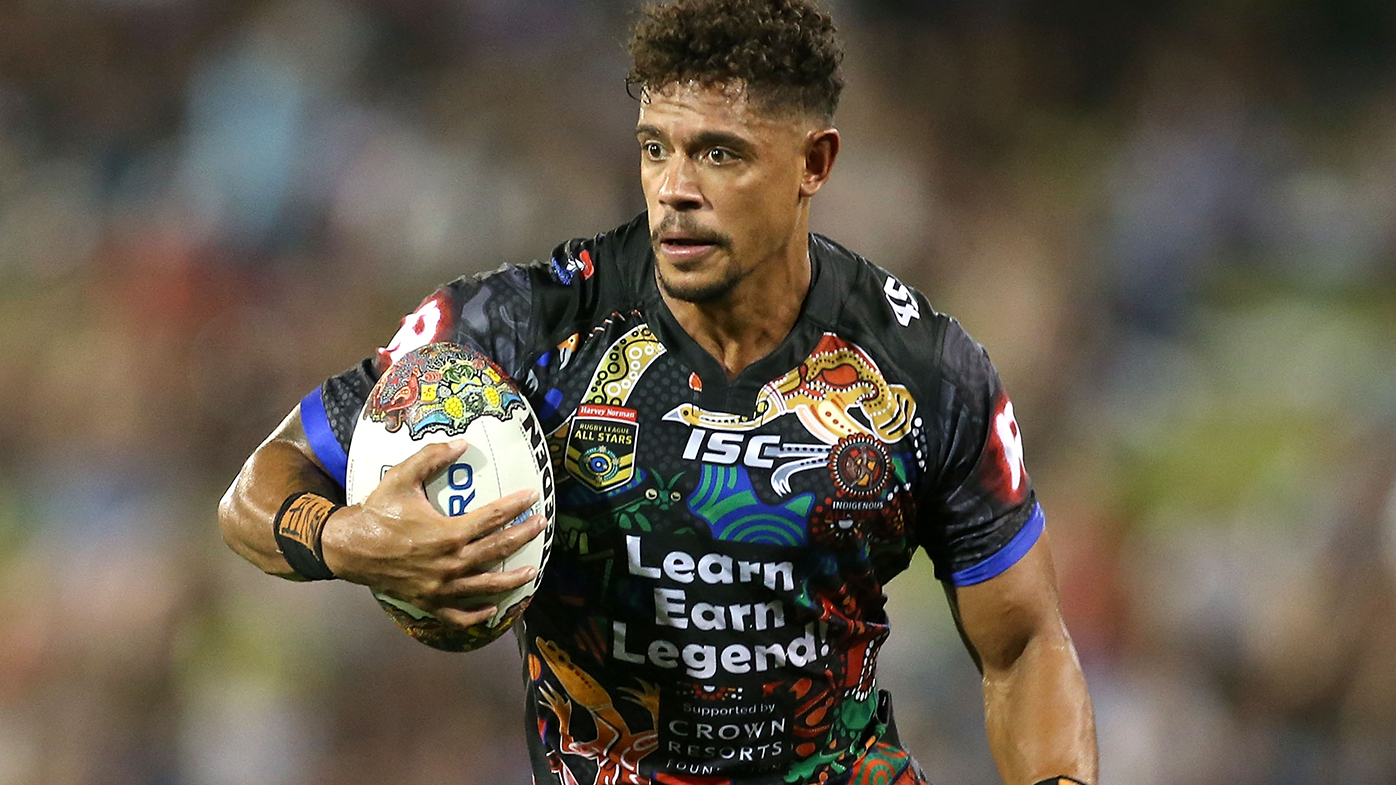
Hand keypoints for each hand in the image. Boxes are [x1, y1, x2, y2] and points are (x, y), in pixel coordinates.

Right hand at [321, 438, 546, 628]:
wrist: (348, 547)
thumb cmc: (377, 511)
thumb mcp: (401, 478)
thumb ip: (431, 458)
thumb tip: (462, 444)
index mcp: (447, 533)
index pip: (492, 518)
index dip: (515, 507)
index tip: (532, 497)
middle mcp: (449, 563)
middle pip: (497, 550)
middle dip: (522, 536)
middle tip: (541, 526)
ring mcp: (440, 587)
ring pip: (485, 586)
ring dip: (511, 579)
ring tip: (532, 572)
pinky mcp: (428, 602)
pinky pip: (457, 614)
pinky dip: (476, 614)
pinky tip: (493, 609)